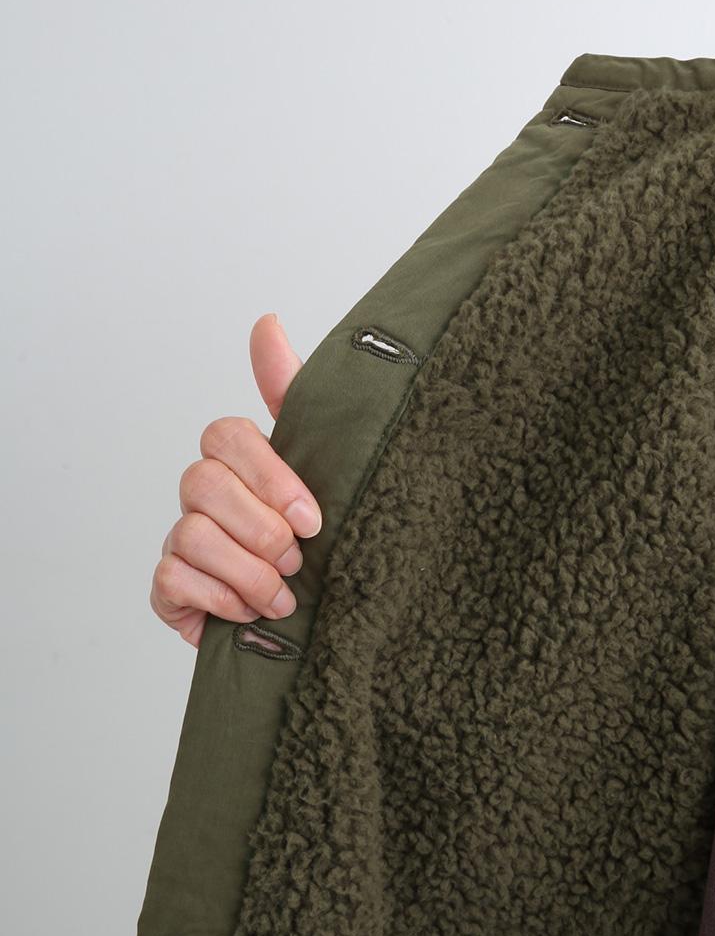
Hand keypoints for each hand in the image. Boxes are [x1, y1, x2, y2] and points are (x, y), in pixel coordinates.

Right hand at [150, 312, 322, 648]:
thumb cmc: (315, 532)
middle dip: (260, 530)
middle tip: (299, 558)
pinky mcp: (169, 586)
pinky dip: (220, 599)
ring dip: (249, 572)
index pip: (226, 435)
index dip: (269, 476)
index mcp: (239, 458)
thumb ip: (293, 393)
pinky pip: (172, 579)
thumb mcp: (324, 460)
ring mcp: (182, 538)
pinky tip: (250, 613)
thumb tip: (266, 322)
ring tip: (284, 594)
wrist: (318, 611)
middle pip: (204, 484)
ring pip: (191, 535)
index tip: (312, 517)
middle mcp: (204, 492)